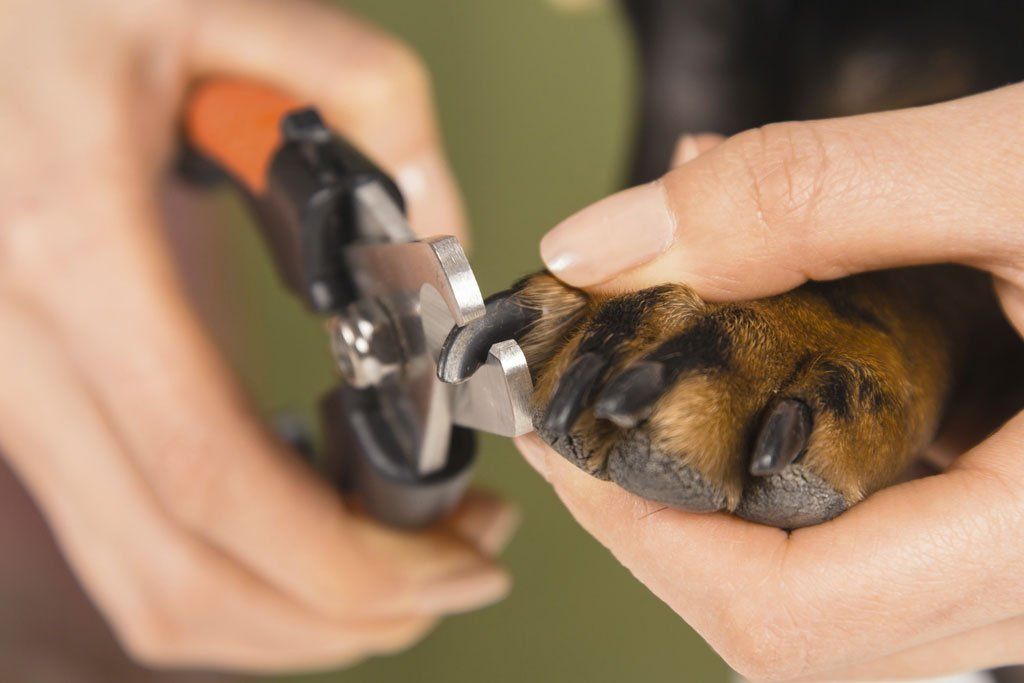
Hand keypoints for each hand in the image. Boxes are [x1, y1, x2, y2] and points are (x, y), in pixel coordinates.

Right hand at [0, 0, 512, 671]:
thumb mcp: (228, 6)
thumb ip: (373, 102)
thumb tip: (446, 240)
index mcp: (70, 245)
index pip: (215, 474)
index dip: (347, 557)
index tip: (457, 556)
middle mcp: (14, 345)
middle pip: (182, 567)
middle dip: (344, 609)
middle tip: (459, 575)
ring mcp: (2, 391)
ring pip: (142, 583)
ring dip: (287, 616)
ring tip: (403, 575)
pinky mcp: (19, 402)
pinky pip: (120, 540)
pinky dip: (228, 577)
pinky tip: (310, 539)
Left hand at [522, 82, 1023, 679]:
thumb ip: (808, 196)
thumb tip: (614, 240)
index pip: (797, 617)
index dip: (647, 538)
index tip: (563, 445)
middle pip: (794, 630)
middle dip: (660, 532)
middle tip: (586, 431)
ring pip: (833, 604)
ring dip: (717, 512)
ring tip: (658, 406)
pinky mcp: (1022, 525)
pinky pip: (880, 548)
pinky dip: (792, 481)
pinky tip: (768, 388)